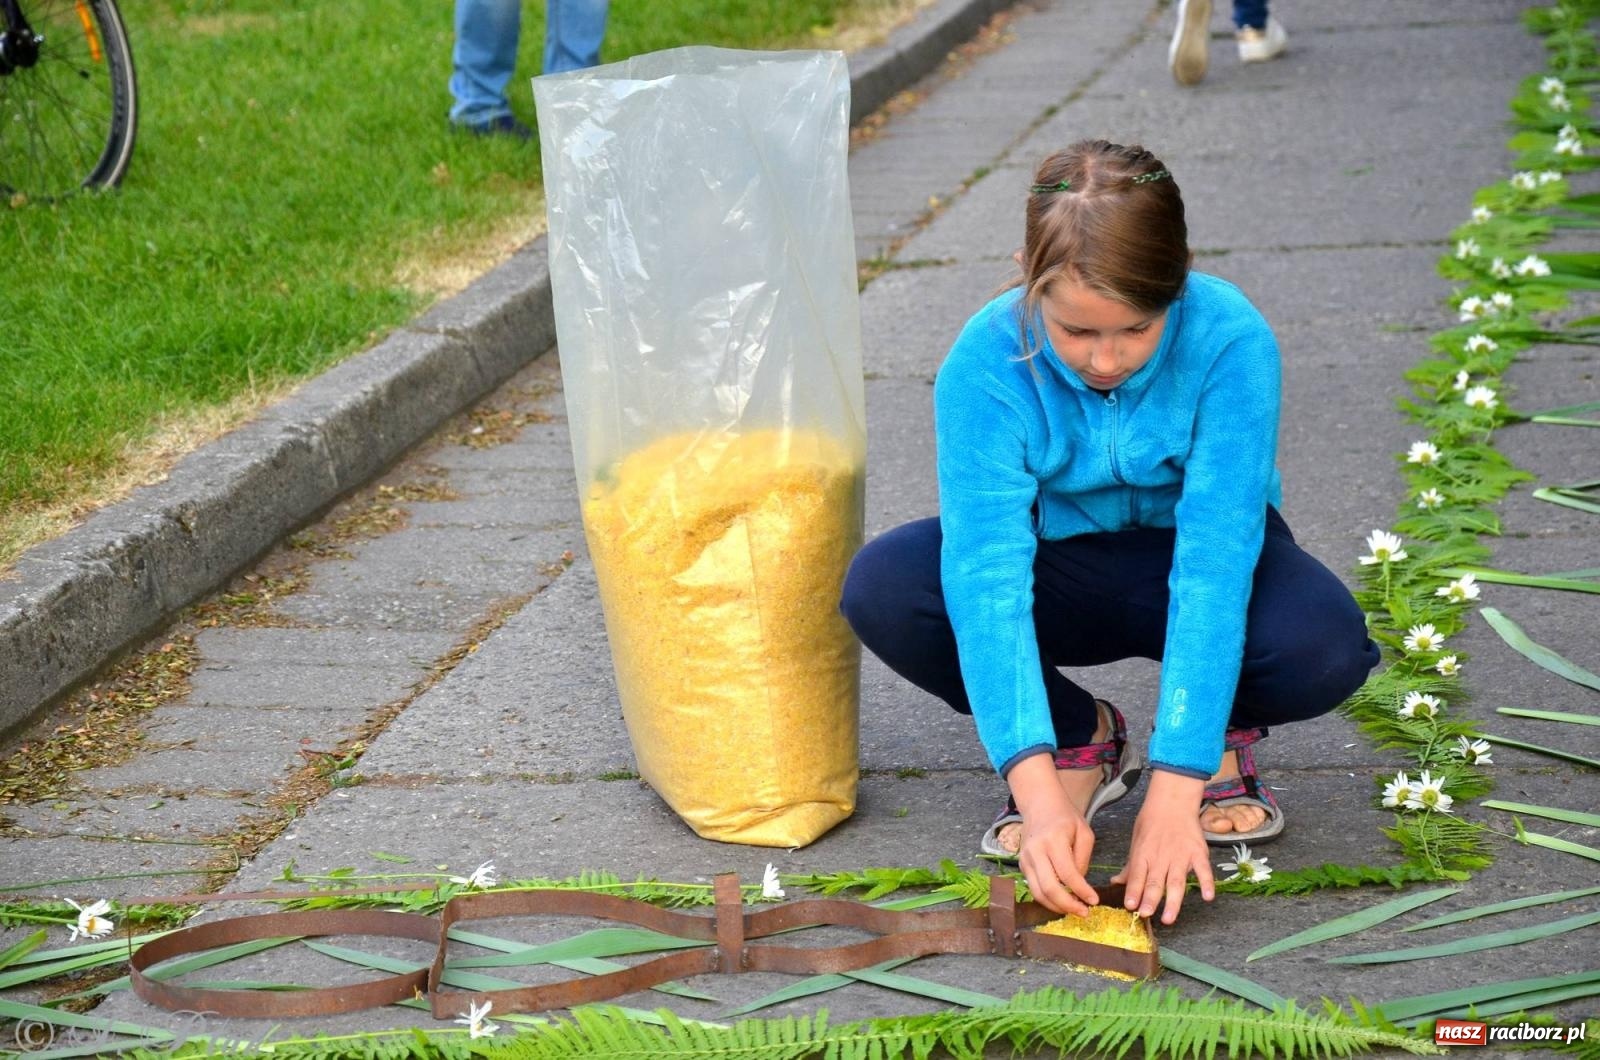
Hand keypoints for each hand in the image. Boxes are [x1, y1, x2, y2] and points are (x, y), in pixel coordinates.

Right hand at [1007, 754, 1100, 915]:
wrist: (1039, 804)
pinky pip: (1033, 888)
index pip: (1068, 874)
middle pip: (1049, 888)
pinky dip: (1047, 899)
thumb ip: (1083, 859)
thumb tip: (1079, 885)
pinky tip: (1061, 901)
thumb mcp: (1084, 832)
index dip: (1082, 891)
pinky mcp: (1022, 865)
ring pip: (1038, 892)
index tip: (1094, 901)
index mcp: (1054, 840)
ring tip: (1074, 910)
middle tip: (1084, 913)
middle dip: (1068, 905)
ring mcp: (1025, 859)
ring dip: (1056, 906)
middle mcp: (1036, 851)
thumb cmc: (1065, 817)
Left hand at [1111, 770, 1214, 924]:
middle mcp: (1161, 857)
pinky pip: (1203, 870)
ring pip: (1176, 881)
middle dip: (1150, 899)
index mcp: (1143, 854)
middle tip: (1146, 915)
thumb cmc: (1152, 821)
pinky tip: (1207, 896)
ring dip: (1173, 901)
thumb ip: (1130, 866)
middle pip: (1155, 881)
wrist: (1173, 801)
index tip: (1131, 906)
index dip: (1133, 891)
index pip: (1136, 875)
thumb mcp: (1136, 841)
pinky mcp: (1198, 853)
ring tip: (1168, 918)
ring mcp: (1181, 855)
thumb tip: (1115, 882)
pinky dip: (1206, 882)